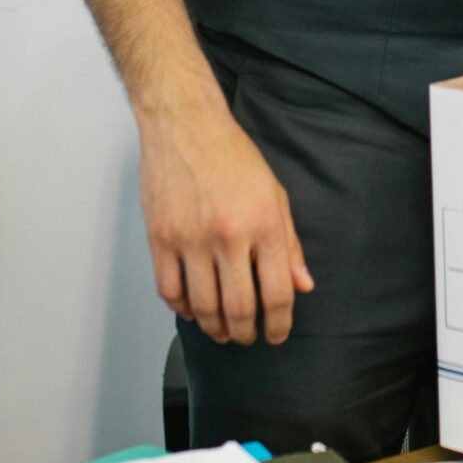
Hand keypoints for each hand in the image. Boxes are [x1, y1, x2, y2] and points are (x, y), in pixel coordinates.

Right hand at [138, 102, 313, 344]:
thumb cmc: (233, 157)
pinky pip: (170, 290)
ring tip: (221, 329)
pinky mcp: (160, 238)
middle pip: (239, 309)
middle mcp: (229, 235)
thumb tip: (302, 285)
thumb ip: (289, 244)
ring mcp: (191, 238)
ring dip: (214, 327)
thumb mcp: (275, 195)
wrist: (186, 125)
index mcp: (264, 224)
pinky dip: (181, 308)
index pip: (278, 292)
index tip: (277, 333)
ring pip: (203, 307)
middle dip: (246, 334)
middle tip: (247, 337)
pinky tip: (192, 308)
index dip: (280, 323)